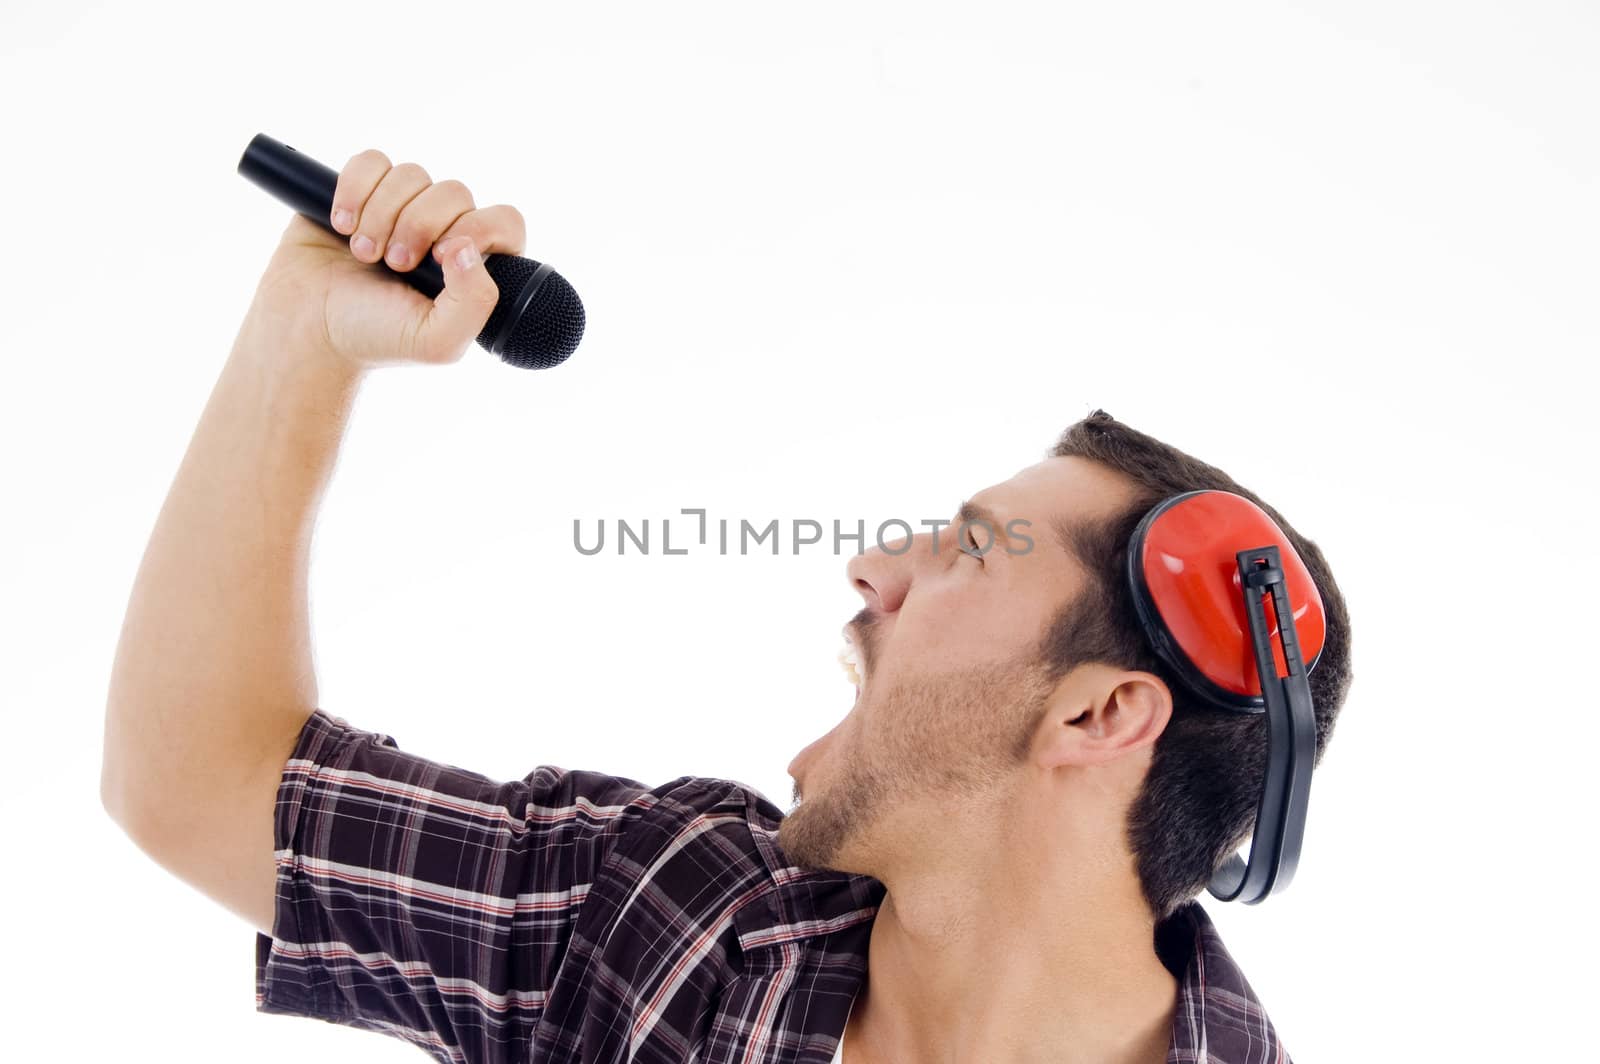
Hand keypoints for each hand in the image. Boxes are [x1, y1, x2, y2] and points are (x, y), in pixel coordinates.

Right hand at [244, 149, 527, 368]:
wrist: (308, 328)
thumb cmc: (375, 337)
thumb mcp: (437, 342)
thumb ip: (474, 303)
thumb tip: (468, 248)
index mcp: (472, 266)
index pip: (504, 222)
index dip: (479, 228)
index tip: (441, 256)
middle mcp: (443, 232)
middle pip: (454, 192)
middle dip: (418, 227)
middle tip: (394, 264)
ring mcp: (403, 208)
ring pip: (411, 174)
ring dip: (381, 215)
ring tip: (363, 254)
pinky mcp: (361, 191)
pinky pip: (371, 161)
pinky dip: (355, 189)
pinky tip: (341, 224)